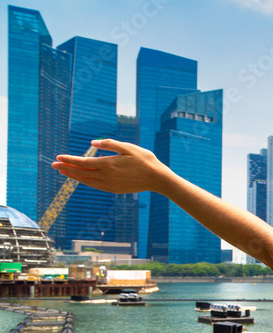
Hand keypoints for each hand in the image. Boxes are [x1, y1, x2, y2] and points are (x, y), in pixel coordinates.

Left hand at [51, 139, 173, 193]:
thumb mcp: (129, 147)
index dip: (69, 160)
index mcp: (108, 164)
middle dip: (66, 168)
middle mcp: (106, 176)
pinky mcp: (114, 189)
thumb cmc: (145, 160)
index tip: (58, 157)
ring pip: (86, 180)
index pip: (83, 162)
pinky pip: (95, 185)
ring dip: (74, 176)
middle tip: (54, 165)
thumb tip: (92, 143)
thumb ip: (110, 144)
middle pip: (81, 172)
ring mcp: (109, 184)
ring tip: (63, 172)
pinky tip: (81, 179)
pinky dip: (85, 182)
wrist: (157, 179)